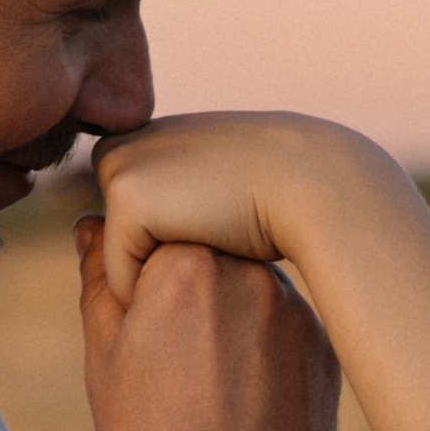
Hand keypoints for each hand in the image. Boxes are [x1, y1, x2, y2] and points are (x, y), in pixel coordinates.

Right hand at [76, 216, 339, 430]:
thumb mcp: (105, 364)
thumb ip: (100, 283)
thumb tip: (93, 227)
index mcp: (185, 264)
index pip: (159, 228)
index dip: (142, 274)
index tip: (138, 324)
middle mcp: (252, 273)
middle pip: (210, 252)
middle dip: (188, 290)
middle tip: (173, 362)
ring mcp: (299, 312)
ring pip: (251, 292)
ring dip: (230, 318)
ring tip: (210, 393)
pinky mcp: (327, 351)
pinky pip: (286, 332)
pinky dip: (264, 354)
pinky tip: (246, 408)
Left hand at [93, 110, 391, 305]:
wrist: (311, 182)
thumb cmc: (277, 195)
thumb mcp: (215, 186)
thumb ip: (176, 202)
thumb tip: (148, 237)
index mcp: (140, 142)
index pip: (131, 231)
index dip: (173, 246)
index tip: (217, 216)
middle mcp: (121, 147)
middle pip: (118, 248)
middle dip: (160, 257)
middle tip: (217, 227)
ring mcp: (119, 169)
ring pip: (118, 263)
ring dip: (163, 270)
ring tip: (215, 233)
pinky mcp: (127, 201)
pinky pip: (122, 280)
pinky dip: (161, 288)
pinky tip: (209, 248)